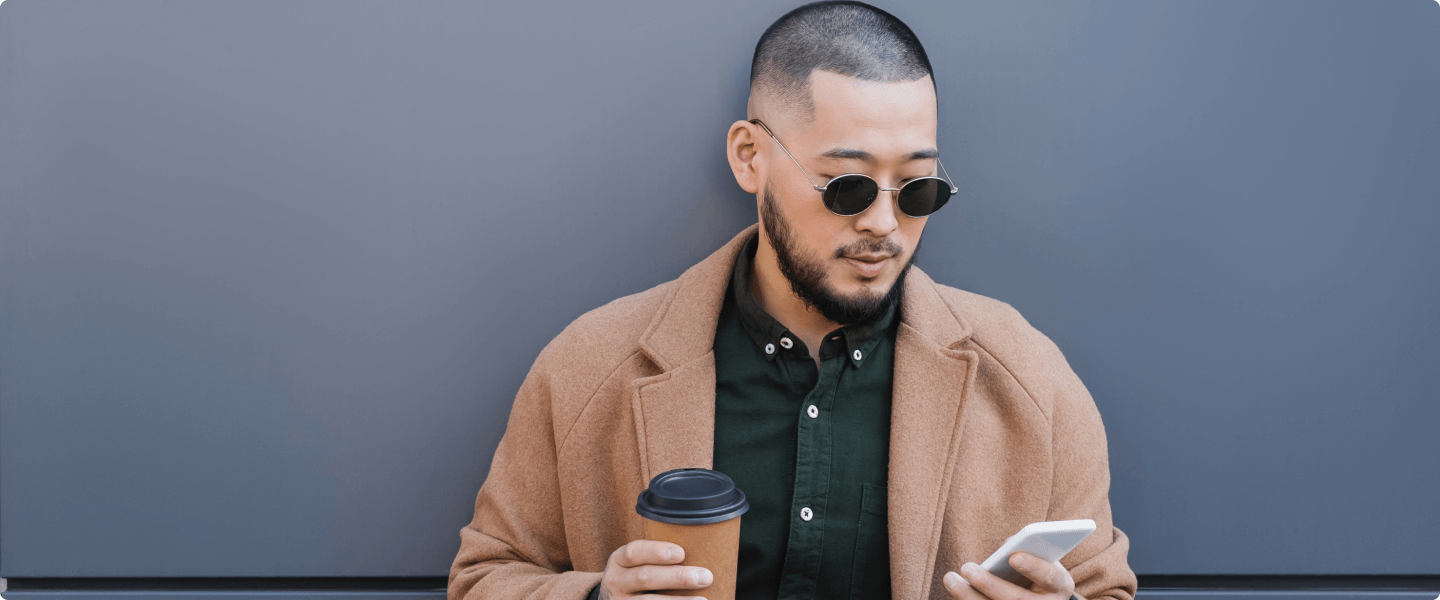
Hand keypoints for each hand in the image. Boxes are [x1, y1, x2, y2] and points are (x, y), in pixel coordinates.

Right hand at [597, 540, 712, 599]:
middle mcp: (615, 582)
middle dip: (677, 577)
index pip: (634, 552)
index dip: (656, 551)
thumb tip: (701, 551)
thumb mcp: (639, 563)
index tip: (682, 553)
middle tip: (705, 577)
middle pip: (645, 577)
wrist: (619, 599)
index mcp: (619, 561)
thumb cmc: (640, 575)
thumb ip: (660, 558)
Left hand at [942, 552, 1075, 599]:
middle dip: (990, 584)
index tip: (1013, 556)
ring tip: (951, 579)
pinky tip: (955, 590)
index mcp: (1059, 586)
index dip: (1032, 567)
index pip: (1048, 576)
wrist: (1044, 598)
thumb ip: (1025, 548)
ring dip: (970, 597)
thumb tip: (1004, 548)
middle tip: (966, 567)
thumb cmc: (1037, 571)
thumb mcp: (1040, 558)